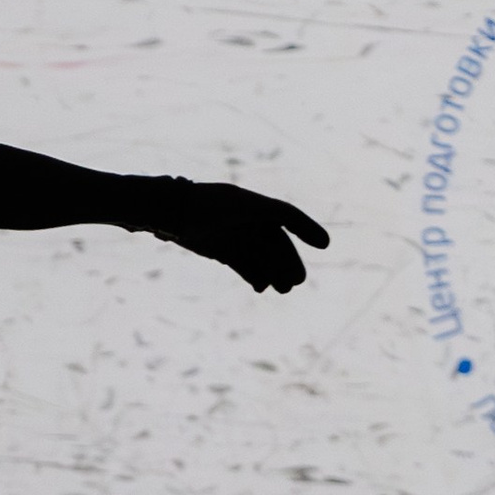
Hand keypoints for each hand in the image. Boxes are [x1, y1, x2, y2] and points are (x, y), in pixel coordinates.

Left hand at [133, 178, 329, 293]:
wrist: (169, 212)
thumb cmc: (208, 205)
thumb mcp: (245, 206)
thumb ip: (277, 213)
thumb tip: (302, 225)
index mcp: (256, 205)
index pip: (287, 218)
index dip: (306, 229)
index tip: (324, 244)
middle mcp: (247, 220)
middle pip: (275, 244)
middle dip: (287, 262)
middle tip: (296, 282)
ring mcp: (234, 236)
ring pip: (260, 257)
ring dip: (272, 272)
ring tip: (281, 289)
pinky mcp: (221, 250)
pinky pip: (243, 264)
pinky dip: (253, 275)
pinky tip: (260, 287)